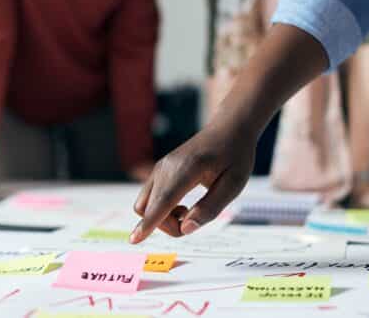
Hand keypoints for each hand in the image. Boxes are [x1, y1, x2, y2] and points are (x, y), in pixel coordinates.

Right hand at [129, 123, 255, 243]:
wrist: (228, 128)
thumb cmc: (234, 156)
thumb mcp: (234, 185)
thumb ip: (210, 208)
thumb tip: (186, 229)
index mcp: (187, 168)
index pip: (164, 201)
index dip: (149, 223)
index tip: (134, 240)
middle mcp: (166, 167)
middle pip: (150, 209)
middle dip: (168, 226)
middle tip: (196, 219)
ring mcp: (159, 168)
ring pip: (145, 206)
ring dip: (162, 219)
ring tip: (189, 210)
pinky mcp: (158, 171)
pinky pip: (149, 198)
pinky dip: (161, 210)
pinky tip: (182, 204)